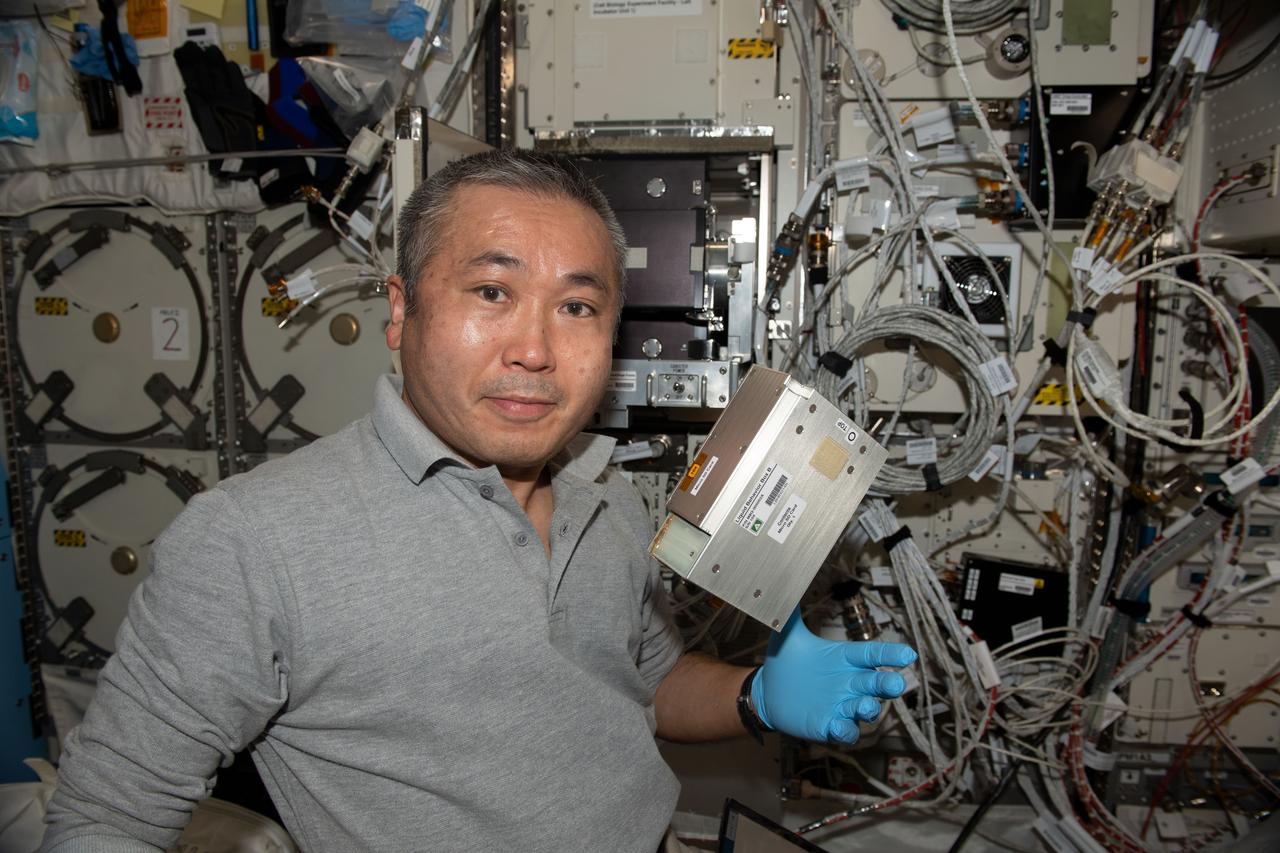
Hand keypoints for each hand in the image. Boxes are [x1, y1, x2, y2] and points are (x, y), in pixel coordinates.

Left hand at [751, 608, 915, 742]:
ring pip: (865, 709)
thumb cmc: (786, 663)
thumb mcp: (788, 638)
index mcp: (845, 658)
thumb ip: (791, 615)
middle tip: (895, 684)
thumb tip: (786, 585)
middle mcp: (850, 682)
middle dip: (887, 684)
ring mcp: (842, 705)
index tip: (908, 654)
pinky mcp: (829, 725)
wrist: (768, 691)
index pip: (872, 654)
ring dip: (869, 709)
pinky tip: (837, 726)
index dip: (890, 654)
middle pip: (876, 683)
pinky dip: (845, 730)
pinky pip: (845, 731)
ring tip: (866, 706)